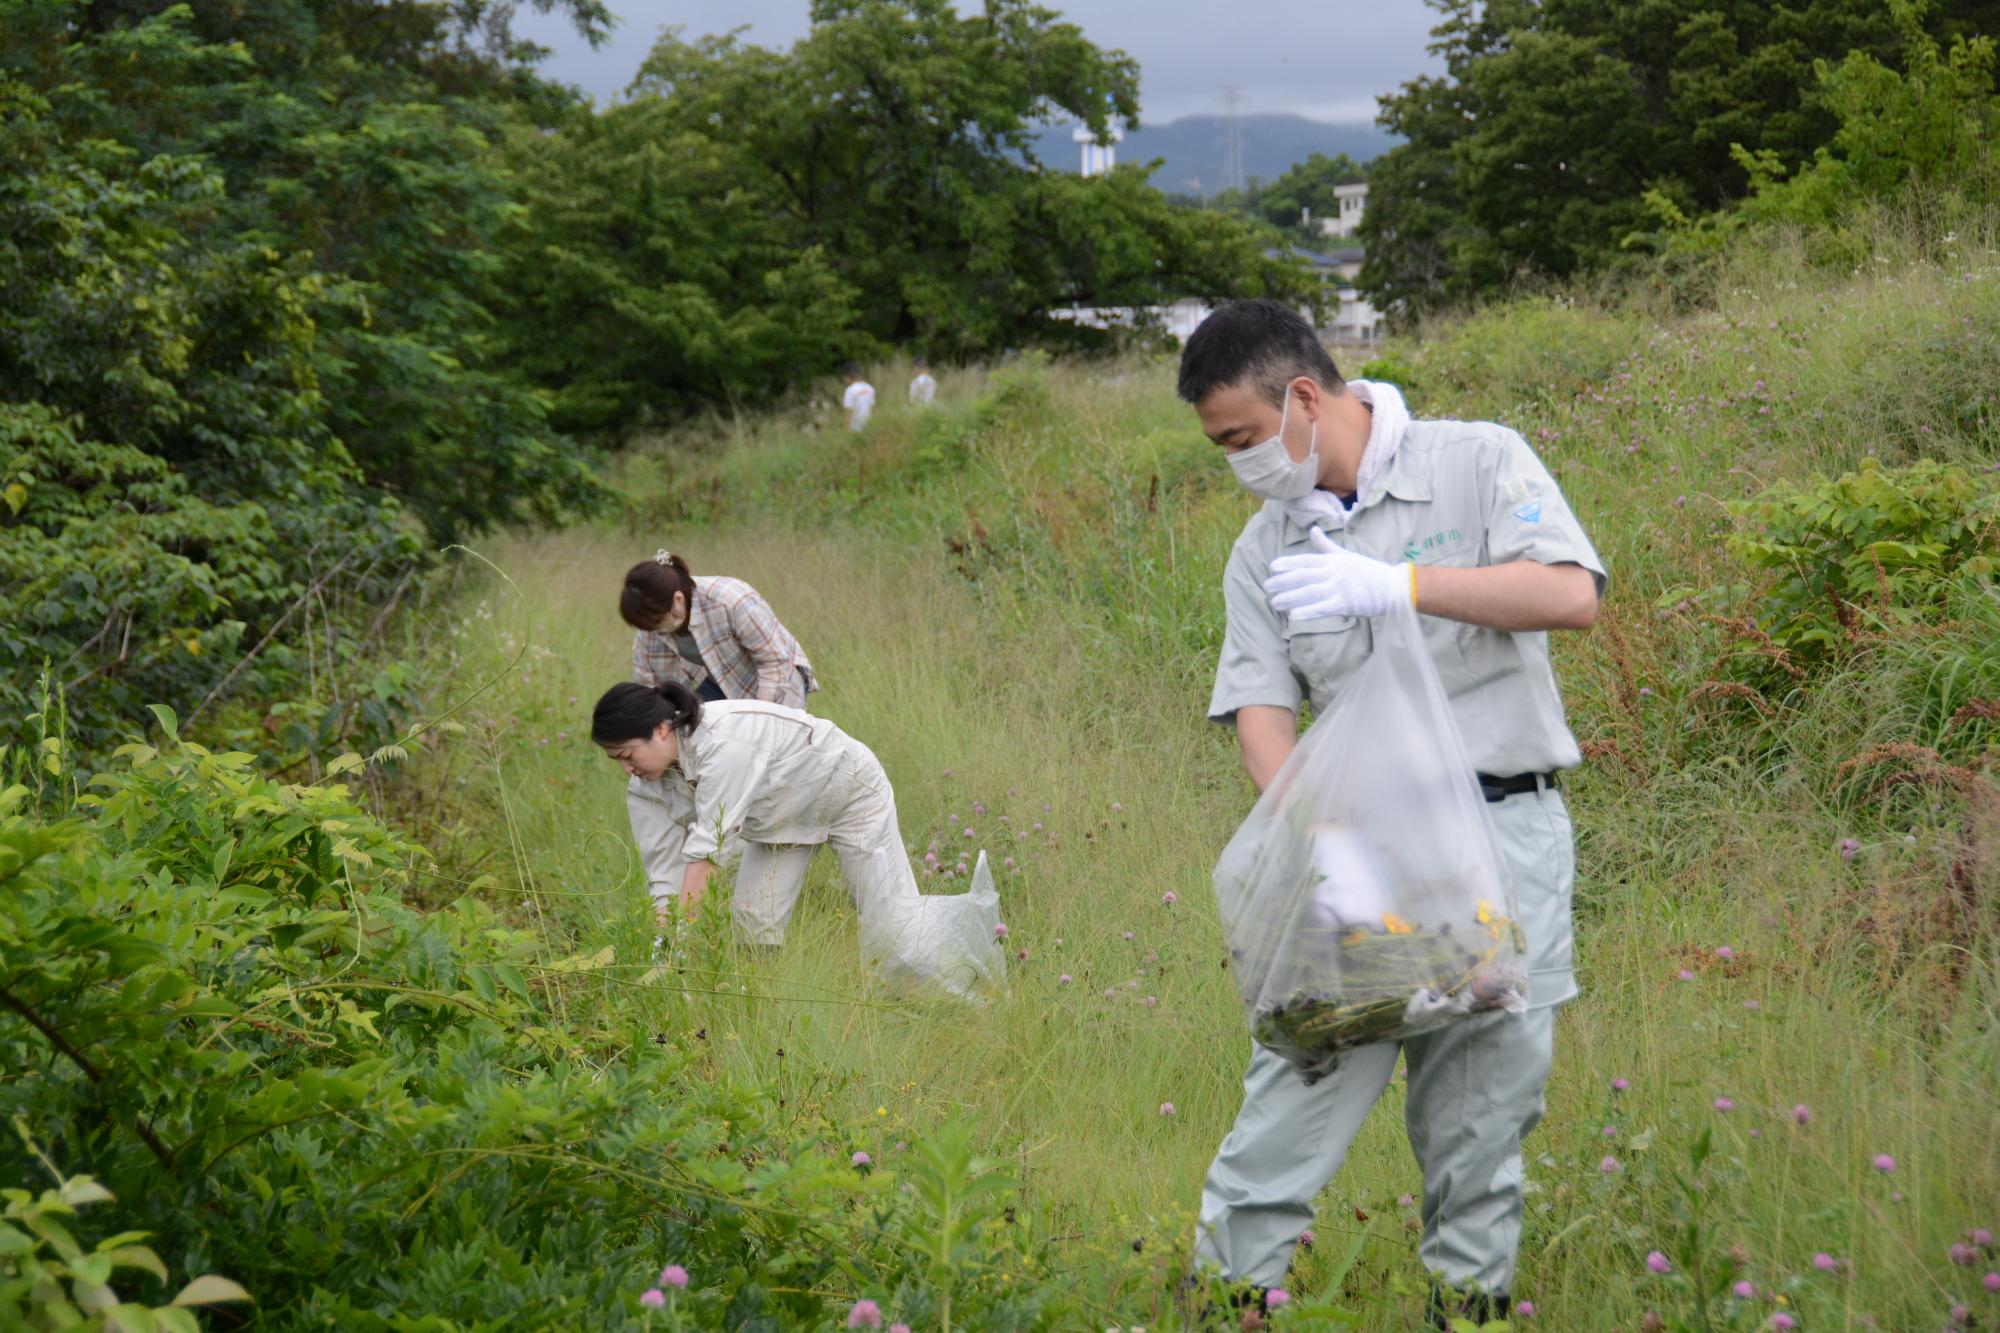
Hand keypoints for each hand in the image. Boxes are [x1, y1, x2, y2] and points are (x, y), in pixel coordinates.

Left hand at [1264, 527, 1411, 618]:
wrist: (1392, 587)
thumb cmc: (1367, 571)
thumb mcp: (1345, 555)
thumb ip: (1326, 545)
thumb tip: (1313, 529)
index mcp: (1333, 561)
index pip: (1306, 561)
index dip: (1288, 564)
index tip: (1272, 567)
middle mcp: (1333, 572)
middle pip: (1303, 576)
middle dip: (1283, 582)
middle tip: (1266, 587)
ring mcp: (1339, 588)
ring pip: (1309, 592)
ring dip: (1290, 597)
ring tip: (1274, 603)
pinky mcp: (1345, 604)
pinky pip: (1322, 608)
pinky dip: (1308, 612)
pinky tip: (1293, 616)